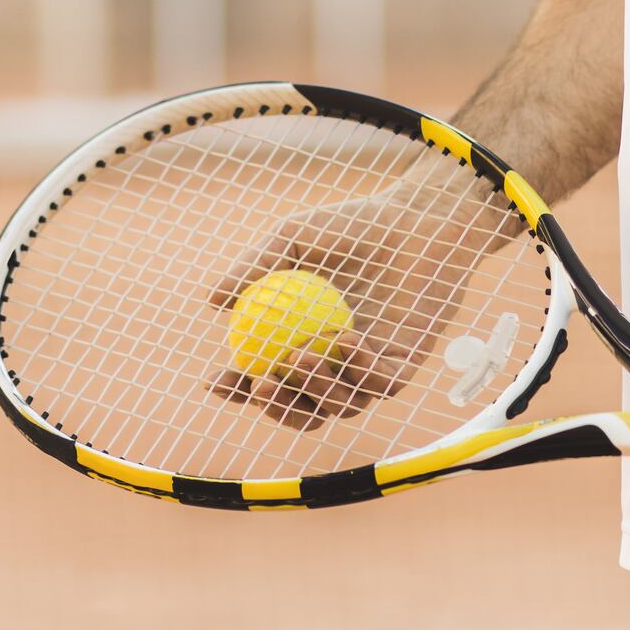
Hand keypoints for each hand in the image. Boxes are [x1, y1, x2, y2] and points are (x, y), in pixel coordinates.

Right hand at [206, 179, 515, 430]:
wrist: (416, 219)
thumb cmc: (352, 226)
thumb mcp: (292, 238)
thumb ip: (255, 268)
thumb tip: (213, 301)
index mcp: (301, 342)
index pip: (265, 379)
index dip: (239, 388)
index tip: (218, 379)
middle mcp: (334, 365)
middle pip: (300, 410)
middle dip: (276, 409)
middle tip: (260, 384)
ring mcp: (369, 369)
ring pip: (340, 405)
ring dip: (316, 390)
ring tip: (300, 355)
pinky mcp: (404, 366)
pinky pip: (380, 384)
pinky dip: (361, 369)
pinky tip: (346, 340)